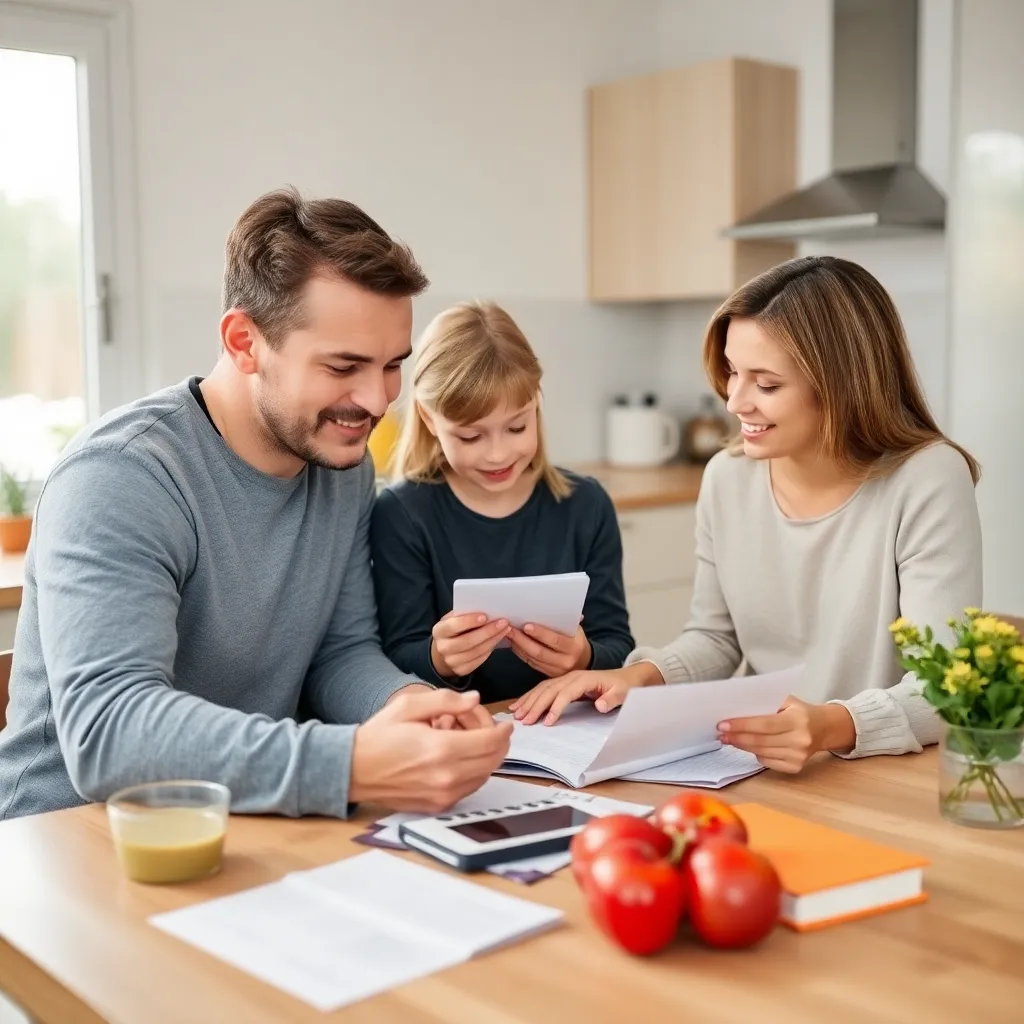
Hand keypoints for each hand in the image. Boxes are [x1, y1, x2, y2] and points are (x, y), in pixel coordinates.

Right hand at [351, 688, 512, 812]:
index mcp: (441, 749)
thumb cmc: (378, 736)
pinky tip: (453, 756)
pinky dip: (471, 771)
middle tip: (482, 727)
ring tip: (461, 739)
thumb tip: (475, 700)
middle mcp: (446, 776)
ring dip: (483, 757)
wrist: (352, 770)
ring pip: (484, 775)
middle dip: (495, 741)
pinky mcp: (438, 806)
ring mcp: (443, 795)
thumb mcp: (409, 705)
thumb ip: (446, 700)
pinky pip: (469, 788)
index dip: (503, 731)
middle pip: (493, 760)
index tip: (505, 724)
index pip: (490, 742)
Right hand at [431, 612, 509, 677]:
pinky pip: (479, 660)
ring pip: (476, 651)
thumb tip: (484, 608)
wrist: (443, 652)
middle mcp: (443, 648)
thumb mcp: (452, 619)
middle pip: (467, 641)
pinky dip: (490, 649)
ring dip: (493, 640)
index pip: (453, 626)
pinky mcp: (461, 670)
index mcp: (439, 631)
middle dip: (488, 631)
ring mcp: (451, 661)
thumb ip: (463, 614)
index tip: (485, 616)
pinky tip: (498, 640)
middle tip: (503, 623)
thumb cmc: (452, 631)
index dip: (469, 621)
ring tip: (505, 630)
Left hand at [507, 622, 590, 678]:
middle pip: (539, 652)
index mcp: (573, 647)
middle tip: (510, 628)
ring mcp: (555, 670)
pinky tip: (512, 643)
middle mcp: (565, 661)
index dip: (540, 634)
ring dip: (518, 646)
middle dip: (522, 640)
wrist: (583, 661)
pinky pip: (530, 663)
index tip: (526, 626)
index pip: (556, 640)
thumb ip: (563, 621)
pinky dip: (519, 652)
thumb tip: (548, 608)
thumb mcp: (575, 629)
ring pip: (532, 658)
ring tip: (508, 634)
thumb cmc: (576, 639)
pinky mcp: (546, 675)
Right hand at [508, 661, 663, 725]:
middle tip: (524, 721)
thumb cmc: (623, 687)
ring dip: (529, 701)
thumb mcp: (622, 693)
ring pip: (542, 688)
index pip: (565, 693)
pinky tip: (519, 705)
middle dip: (535, 705)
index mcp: (585, 679)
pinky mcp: (563, 683)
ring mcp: (566, 678)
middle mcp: (572, 676)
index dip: (555, 707)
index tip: (546, 722)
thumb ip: (612, 699)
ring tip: (516, 714)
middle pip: (549, 690)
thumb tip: (600, 705)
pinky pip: (543, 688)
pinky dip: (530, 696)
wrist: (625, 678)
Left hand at [717, 697, 855, 772]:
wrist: (824, 728)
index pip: (764, 724)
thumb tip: (735, 706)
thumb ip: (765, 701)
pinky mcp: (796, 767)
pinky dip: (755, 754)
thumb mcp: (787, 700)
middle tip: (720, 733)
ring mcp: (799, 756)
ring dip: (742, 746)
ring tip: (728, 739)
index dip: (742, 725)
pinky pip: (768, 762)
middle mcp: (800, 740)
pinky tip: (748, 746)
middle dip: (737, 737)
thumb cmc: (799, 711)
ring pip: (762, 753)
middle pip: (760, 741)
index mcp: (798, 720)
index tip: (723, 724)